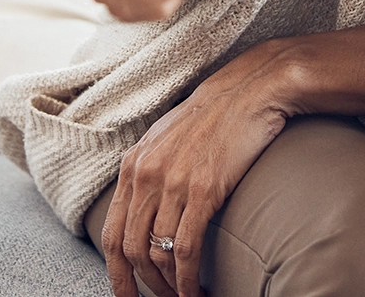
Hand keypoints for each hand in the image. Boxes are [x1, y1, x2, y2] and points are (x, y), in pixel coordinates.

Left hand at [101, 27, 364, 296]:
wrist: (253, 88)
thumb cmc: (217, 114)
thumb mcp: (168, 138)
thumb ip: (151, 170)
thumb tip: (146, 208)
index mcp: (133, 164)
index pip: (111, 234)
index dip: (115, 274)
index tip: (125, 296)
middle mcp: (145, 175)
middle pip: (130, 250)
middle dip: (142, 287)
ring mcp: (173, 183)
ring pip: (156, 255)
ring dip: (168, 287)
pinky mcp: (203, 190)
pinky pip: (184, 249)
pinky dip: (187, 280)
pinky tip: (197, 291)